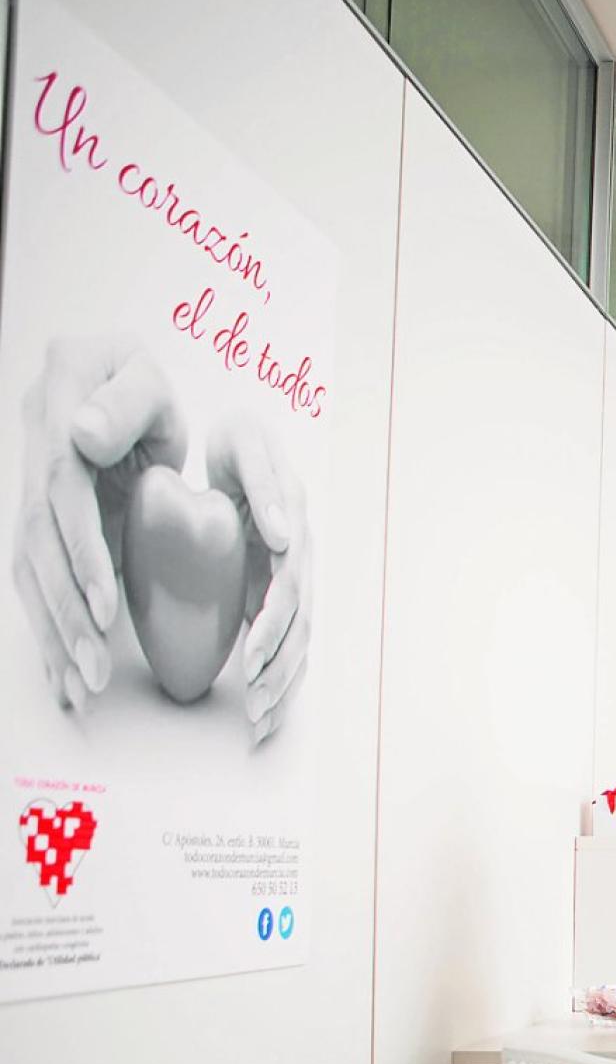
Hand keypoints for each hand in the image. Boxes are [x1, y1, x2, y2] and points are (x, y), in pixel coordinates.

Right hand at [12, 335, 185, 707]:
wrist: (104, 382)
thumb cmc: (138, 384)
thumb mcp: (142, 376)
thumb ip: (124, 401)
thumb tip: (82, 433)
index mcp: (56, 413)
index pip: (62, 497)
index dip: (80, 551)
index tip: (107, 602)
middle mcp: (31, 455)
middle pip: (38, 547)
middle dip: (66, 612)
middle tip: (95, 667)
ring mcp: (26, 491)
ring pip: (31, 572)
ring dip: (55, 632)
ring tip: (81, 686)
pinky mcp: (36, 524)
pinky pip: (36, 582)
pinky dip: (51, 629)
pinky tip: (64, 676)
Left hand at [207, 415, 309, 743]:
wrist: (243, 444)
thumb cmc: (239, 443)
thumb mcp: (247, 445)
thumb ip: (266, 482)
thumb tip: (287, 538)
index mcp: (293, 534)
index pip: (290, 590)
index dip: (273, 626)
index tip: (250, 656)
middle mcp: (298, 565)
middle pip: (300, 629)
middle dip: (280, 672)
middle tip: (254, 706)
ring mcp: (291, 584)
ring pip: (297, 645)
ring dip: (281, 686)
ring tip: (259, 722)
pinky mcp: (273, 598)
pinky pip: (283, 647)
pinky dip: (276, 683)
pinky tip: (263, 714)